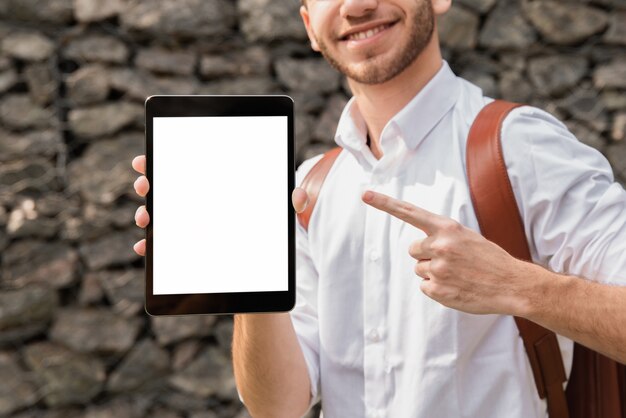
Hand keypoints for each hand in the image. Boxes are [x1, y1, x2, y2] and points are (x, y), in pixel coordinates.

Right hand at [131, 154, 309, 255]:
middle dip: (150, 183)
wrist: (267, 260)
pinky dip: (151, 246)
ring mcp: (190, 224)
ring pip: (161, 214)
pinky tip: (145, 248)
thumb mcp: (280, 211)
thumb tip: (299, 197)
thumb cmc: (271, 225)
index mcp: (216, 183)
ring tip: (146, 218)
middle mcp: (198, 201)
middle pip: (166, 186)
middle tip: (146, 185)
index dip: (162, 158)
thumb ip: (290, 202)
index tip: (145, 160)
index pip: (186, 163)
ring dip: (147, 214)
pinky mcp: (188, 246)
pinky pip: (164, 245)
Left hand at [361, 190, 532, 315]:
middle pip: (413, 250)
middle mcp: (439, 245)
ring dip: (433, 272)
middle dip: (426, 255)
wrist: (513, 284)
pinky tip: (457, 287)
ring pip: (419, 269)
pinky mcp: (437, 290)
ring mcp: (438, 268)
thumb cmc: (490, 259)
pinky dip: (438, 289)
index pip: (409, 212)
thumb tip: (419, 248)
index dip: (384, 203)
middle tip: (452, 261)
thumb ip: (442, 237)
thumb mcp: (468, 237)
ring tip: (458, 275)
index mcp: (447, 228)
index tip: (364, 194)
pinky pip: (425, 287)